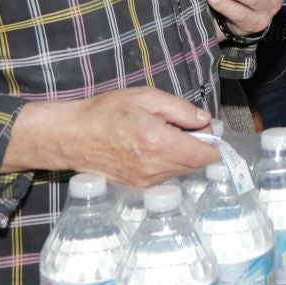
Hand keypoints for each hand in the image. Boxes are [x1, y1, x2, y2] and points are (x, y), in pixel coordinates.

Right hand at [8, 87, 219, 187]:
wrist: (72, 136)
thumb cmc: (106, 112)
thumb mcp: (146, 98)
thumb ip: (181, 110)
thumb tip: (206, 121)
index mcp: (159, 143)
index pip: (204, 155)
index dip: (214, 143)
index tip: (210, 130)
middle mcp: (155, 168)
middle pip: (195, 165)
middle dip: (198, 147)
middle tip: (185, 126)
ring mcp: (145, 181)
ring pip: (181, 172)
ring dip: (183, 156)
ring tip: (165, 134)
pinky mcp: (137, 187)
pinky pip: (165, 177)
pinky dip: (168, 163)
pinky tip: (153, 147)